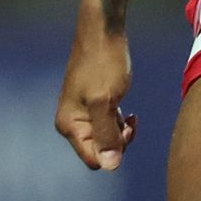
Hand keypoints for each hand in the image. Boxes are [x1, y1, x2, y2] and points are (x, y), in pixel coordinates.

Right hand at [54, 20, 136, 172]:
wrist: (103, 34)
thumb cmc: (103, 64)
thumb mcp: (105, 101)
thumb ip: (106, 133)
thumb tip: (109, 166)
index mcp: (70, 125)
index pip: (94, 158)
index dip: (113, 152)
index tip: (125, 130)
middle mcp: (72, 123)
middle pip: (100, 151)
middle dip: (118, 142)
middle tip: (130, 121)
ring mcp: (82, 114)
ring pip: (106, 140)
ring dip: (122, 132)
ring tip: (130, 115)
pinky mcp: (94, 106)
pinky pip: (108, 127)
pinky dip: (120, 124)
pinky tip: (129, 113)